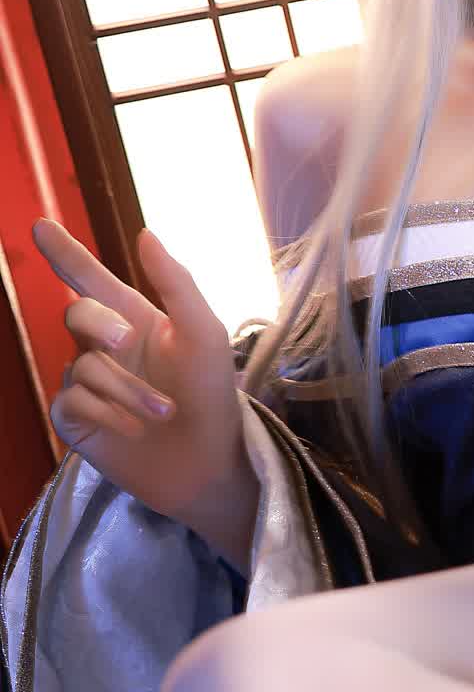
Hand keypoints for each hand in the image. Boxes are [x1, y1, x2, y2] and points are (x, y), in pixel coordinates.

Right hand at [34, 219, 256, 558]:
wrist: (212, 464)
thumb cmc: (214, 398)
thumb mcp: (204, 335)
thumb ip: (177, 284)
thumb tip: (144, 232)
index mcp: (136, 320)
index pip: (91, 279)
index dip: (66, 253)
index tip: (41, 226)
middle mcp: (106, 349)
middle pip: (77, 314)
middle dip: (99, 324)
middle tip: (125, 339)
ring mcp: (88, 384)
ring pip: (82, 367)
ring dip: (126, 389)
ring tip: (164, 413)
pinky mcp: (77, 420)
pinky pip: (71, 401)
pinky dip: (106, 413)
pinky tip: (133, 430)